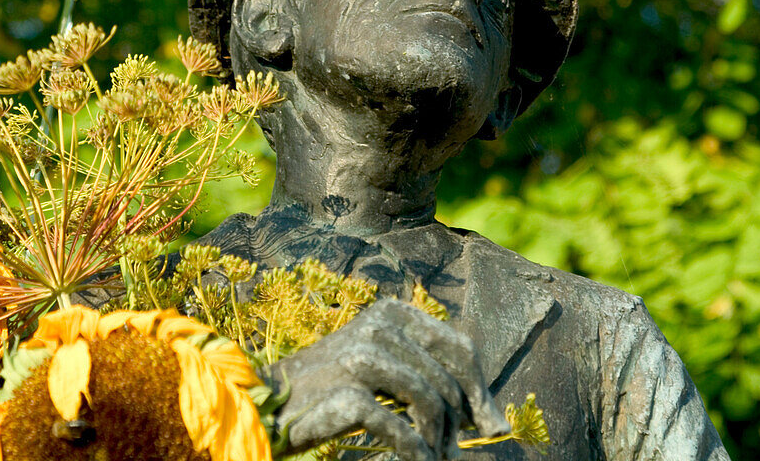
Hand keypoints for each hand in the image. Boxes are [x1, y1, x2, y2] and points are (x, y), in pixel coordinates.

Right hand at [265, 299, 509, 460]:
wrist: (267, 407)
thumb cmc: (331, 390)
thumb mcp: (381, 366)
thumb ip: (427, 372)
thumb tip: (493, 416)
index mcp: (392, 313)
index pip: (460, 348)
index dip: (480, 389)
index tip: (487, 423)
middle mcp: (378, 326)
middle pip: (448, 379)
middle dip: (460, 421)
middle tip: (456, 450)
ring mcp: (361, 357)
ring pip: (429, 401)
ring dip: (438, 438)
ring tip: (435, 457)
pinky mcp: (346, 392)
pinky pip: (399, 427)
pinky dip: (413, 451)